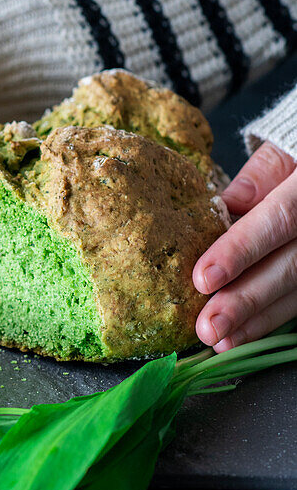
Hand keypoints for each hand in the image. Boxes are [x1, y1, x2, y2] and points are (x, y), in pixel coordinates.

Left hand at [193, 143, 296, 350]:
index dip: (241, 250)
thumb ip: (257, 178)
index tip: (202, 278)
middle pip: (292, 267)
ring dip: (259, 320)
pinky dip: (274, 318)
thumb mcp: (285, 149)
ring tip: (220, 340)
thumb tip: (221, 207)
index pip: (278, 220)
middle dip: (246, 300)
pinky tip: (245, 334)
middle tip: (207, 328)